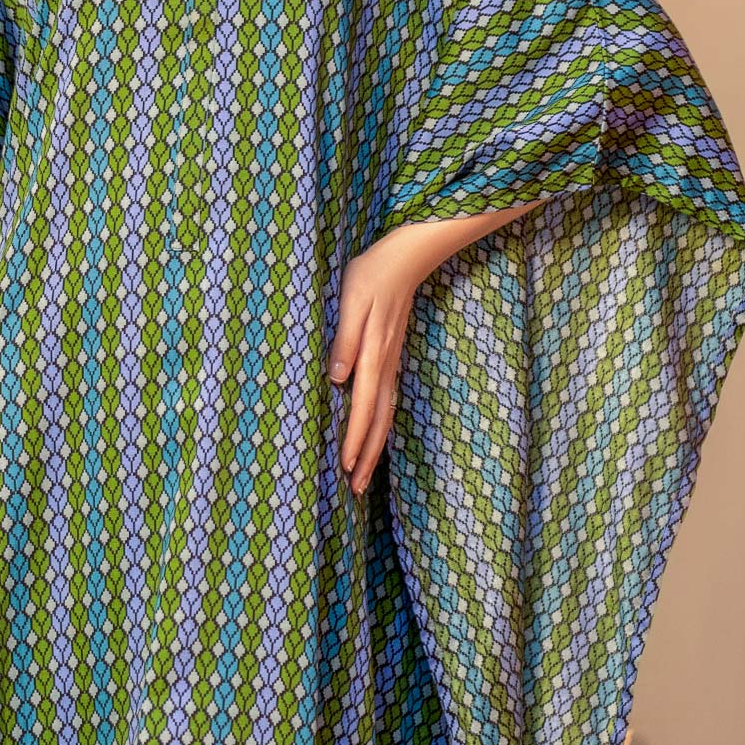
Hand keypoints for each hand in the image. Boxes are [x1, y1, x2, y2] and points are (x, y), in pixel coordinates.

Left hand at [329, 231, 424, 495]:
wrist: (407, 256)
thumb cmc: (373, 273)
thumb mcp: (352, 300)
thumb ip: (345, 340)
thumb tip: (337, 379)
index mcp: (374, 355)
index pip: (363, 408)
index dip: (355, 440)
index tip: (345, 468)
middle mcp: (386, 365)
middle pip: (379, 421)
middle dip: (367, 456)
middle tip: (354, 489)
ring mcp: (392, 362)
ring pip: (386, 413)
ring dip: (375, 445)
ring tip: (363, 473)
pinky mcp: (392, 356)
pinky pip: (387, 400)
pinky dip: (380, 424)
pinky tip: (374, 433)